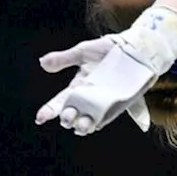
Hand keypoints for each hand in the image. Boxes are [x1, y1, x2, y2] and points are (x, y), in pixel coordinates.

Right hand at [34, 6, 176, 136]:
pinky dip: (99, 123)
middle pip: (71, 115)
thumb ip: (64, 58)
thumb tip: (42, 62)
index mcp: (76, 87)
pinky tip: (94, 124)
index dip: (49, 111)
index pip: (59, 102)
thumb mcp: (83, 51)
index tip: (41, 117)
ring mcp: (101, 104)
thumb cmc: (108, 49)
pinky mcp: (116, 107)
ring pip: (87, 122)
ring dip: (82, 126)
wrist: (135, 49)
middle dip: (67, 119)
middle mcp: (87, 99)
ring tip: (82, 125)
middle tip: (67, 116)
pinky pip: (105, 120)